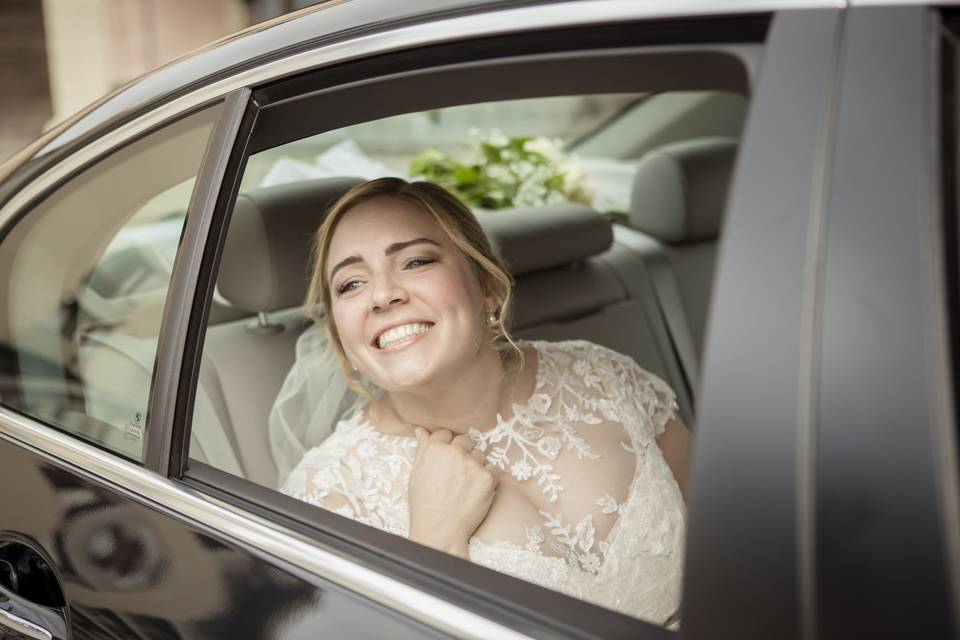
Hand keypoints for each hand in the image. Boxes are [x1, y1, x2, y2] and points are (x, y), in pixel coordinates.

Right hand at [408, 427, 496, 557]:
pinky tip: (475, 490)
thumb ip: (422, 449)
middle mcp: (455, 452)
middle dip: (461, 453)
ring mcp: (473, 464)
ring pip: (479, 454)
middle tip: (456, 473)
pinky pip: (491, 468)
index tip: (446, 459)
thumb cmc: (424, 504)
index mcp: (435, 449)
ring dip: (475, 464)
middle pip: (464, 440)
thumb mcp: (416, 474)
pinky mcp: (488, 477)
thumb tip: (421, 430)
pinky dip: (486, 477)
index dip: (445, 446)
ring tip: (465, 484)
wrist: (440, 530)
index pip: (445, 433)